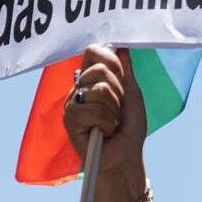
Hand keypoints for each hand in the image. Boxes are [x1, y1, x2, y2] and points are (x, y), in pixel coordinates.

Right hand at [63, 44, 148, 176]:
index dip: (110, 61)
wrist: (125, 156)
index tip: (120, 78)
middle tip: (117, 110)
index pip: (93, 52)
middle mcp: (79, 88)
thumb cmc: (129, 128)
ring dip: (114, 111)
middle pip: (99, 70)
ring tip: (111, 124)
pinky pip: (94, 110)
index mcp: (91, 79)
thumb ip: (125, 70)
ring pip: (100, 91)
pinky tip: (103, 133)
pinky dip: (107, 123)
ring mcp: (72, 104)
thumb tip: (122, 46)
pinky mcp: (70, 120)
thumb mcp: (132, 94)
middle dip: (118, 92)